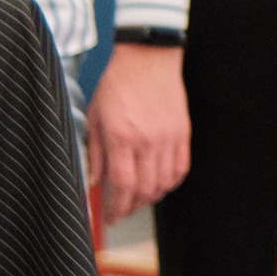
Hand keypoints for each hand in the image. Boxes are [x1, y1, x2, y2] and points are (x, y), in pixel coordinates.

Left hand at [87, 42, 189, 222]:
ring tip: (139, 199)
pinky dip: (170, 182)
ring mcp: (168, 138)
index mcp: (121, 137)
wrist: (148, 58)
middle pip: (144, 191)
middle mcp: (147, 141)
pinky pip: (180, 169)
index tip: (111, 217)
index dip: (116, 209)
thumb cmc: (118, 83)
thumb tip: (94, 181)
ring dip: (150, 198)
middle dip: (131, 208)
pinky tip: (160, 184)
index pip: (122, 186)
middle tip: (122, 212)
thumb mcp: (95, 116)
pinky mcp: (182, 132)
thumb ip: (95, 152)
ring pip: (164, 184)